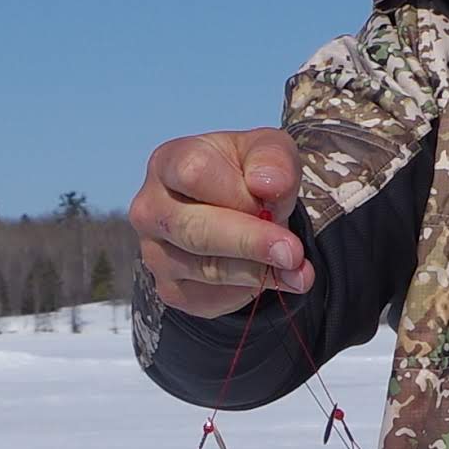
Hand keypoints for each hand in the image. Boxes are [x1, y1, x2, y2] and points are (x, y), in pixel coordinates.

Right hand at [130, 126, 311, 315]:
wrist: (235, 210)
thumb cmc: (246, 174)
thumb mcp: (267, 150)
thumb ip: (272, 158)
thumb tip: (269, 184)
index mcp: (167, 164)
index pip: (193, 173)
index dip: (238, 191)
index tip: (275, 200)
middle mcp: (151, 210)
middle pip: (195, 230)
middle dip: (249, 242)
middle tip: (292, 251)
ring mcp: (156, 254)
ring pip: (208, 269)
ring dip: (258, 271)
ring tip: (297, 269)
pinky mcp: (172, 290)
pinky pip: (212, 297)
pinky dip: (249, 290)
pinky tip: (273, 277)